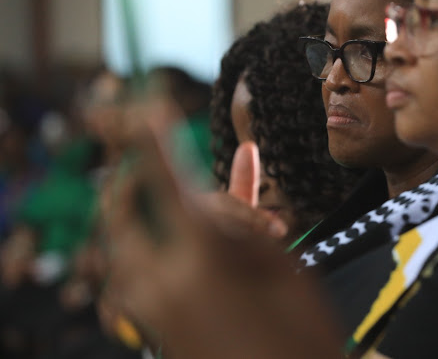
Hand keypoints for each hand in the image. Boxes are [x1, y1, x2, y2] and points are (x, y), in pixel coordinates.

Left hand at [103, 116, 339, 358]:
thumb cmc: (303, 334)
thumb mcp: (283, 267)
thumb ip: (240, 225)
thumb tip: (216, 201)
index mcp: (197, 262)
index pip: (164, 182)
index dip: (152, 139)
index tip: (139, 106)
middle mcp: (159, 283)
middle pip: (131, 210)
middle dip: (143, 180)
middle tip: (167, 158)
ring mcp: (151, 309)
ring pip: (136, 239)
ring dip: (171, 218)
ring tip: (253, 227)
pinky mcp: (155, 325)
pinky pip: (149, 270)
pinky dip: (172, 248)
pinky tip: (207, 238)